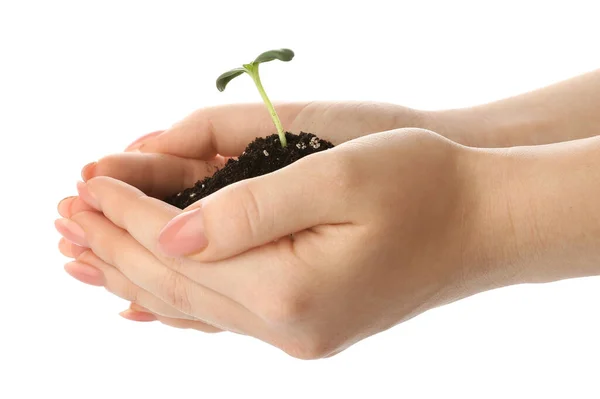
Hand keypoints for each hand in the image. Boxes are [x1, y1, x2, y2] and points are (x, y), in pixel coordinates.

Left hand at [57, 101, 427, 322]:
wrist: (482, 226)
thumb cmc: (423, 188)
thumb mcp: (336, 177)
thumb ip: (248, 210)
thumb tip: (171, 233)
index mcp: (290, 291)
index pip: (179, 250)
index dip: (127, 213)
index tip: (88, 183)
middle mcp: (288, 328)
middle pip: (175, 284)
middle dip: (117, 243)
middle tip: (70, 209)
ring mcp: (297, 335)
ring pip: (193, 303)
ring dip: (137, 269)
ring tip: (90, 245)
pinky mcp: (307, 325)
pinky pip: (222, 314)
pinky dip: (177, 293)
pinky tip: (149, 290)